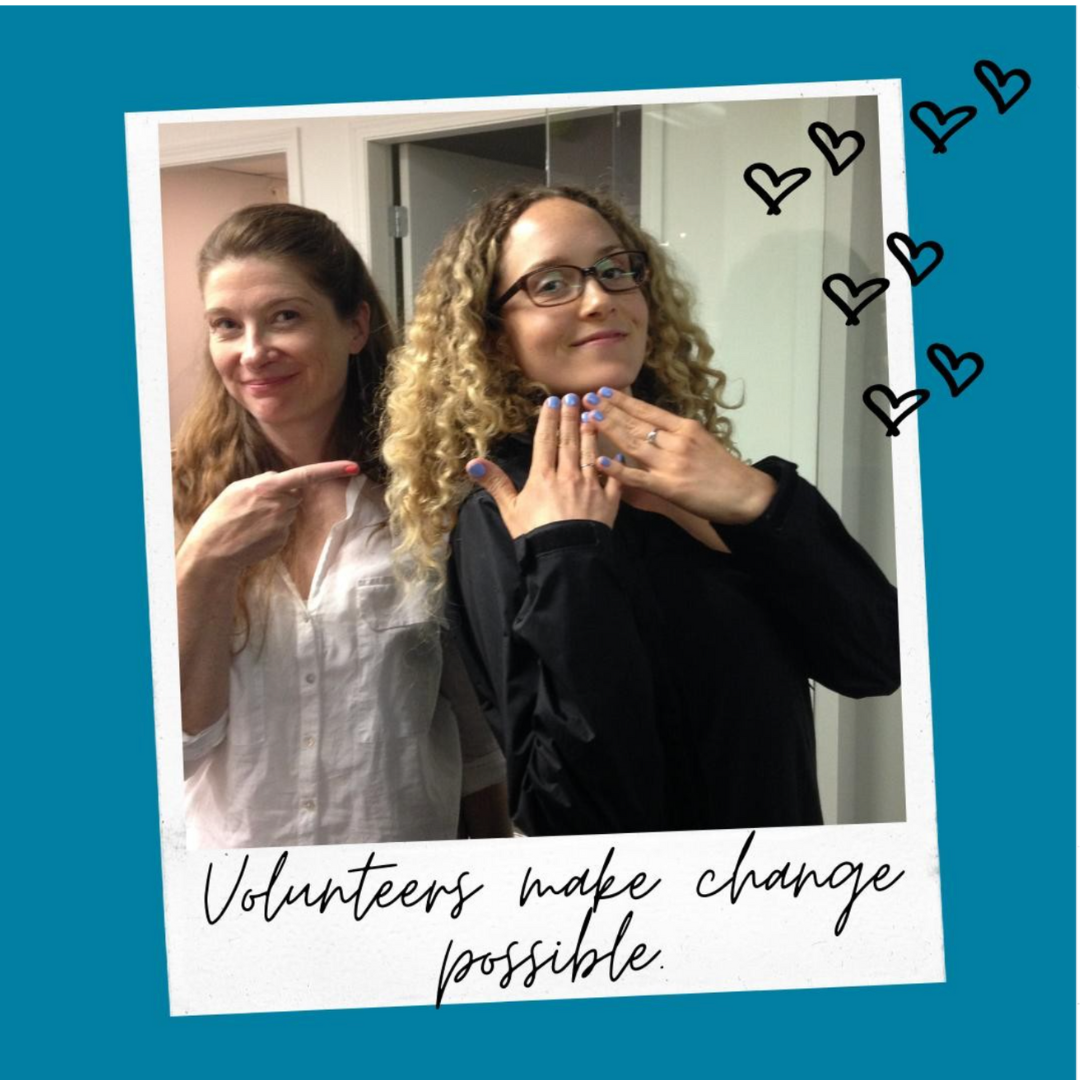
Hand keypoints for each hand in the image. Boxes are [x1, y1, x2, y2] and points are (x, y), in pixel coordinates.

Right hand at [180, 461, 358, 571]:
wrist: (213, 551)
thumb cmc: (221, 516)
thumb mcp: (237, 489)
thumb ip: (264, 482)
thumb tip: (284, 481)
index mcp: (267, 488)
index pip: (307, 475)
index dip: (332, 469)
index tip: (354, 466)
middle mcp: (280, 506)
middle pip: (295, 494)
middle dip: (282, 497)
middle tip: (254, 507)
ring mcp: (282, 525)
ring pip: (289, 512)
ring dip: (276, 513)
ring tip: (250, 521)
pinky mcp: (282, 540)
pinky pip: (283, 528)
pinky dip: (272, 529)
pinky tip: (254, 534)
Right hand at [465, 395, 620, 539]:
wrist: (566, 557)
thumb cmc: (535, 535)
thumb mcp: (509, 510)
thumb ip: (495, 483)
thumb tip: (473, 463)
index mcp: (543, 477)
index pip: (545, 442)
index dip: (548, 420)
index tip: (551, 401)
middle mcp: (568, 476)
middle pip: (568, 441)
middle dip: (570, 417)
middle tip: (573, 397)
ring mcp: (590, 487)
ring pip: (590, 453)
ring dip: (591, 434)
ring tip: (592, 416)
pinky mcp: (608, 501)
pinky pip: (613, 478)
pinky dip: (615, 465)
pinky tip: (617, 453)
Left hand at [582, 387, 775, 524]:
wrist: (746, 494)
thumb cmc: (724, 471)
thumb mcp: (702, 443)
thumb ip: (677, 436)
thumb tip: (653, 428)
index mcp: (685, 428)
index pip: (648, 410)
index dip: (623, 401)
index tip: (604, 391)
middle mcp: (677, 441)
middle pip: (636, 423)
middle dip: (609, 410)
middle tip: (586, 399)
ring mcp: (672, 463)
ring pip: (634, 443)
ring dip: (609, 430)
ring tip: (588, 419)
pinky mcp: (669, 487)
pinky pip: (638, 476)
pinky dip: (617, 469)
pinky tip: (600, 461)